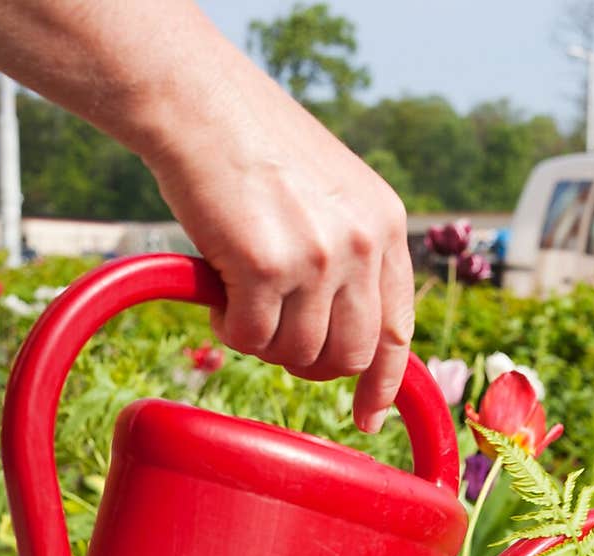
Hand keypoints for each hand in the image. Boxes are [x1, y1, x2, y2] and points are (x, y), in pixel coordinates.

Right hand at [148, 81, 414, 432]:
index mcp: (387, 225)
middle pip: (349, 356)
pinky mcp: (266, 267)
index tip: (369, 416)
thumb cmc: (252, 146)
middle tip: (275, 338)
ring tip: (241, 299)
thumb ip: (348, 256)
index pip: (397, 329)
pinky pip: (253, 340)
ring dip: (264, 342)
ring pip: (299, 354)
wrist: (195, 100)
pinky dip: (230, 330)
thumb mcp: (330, 195)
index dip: (384, 382)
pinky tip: (220, 296)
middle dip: (309, 363)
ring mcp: (318, 257)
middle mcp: (363, 244)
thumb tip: (342, 335)